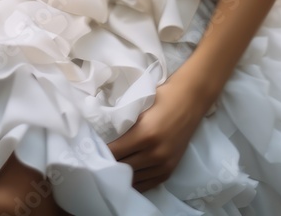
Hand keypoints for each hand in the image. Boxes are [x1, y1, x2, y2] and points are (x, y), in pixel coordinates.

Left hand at [106, 67, 211, 193]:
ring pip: (134, 179)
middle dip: (109, 164)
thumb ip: (124, 123)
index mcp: (145, 134)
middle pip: (123, 167)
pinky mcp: (170, 169)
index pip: (114, 152)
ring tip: (109, 169)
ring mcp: (164, 164)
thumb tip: (102, 134)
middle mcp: (155, 153)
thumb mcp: (139, 106)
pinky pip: (147, 183)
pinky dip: (135, 181)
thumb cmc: (163, 96)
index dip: (101, 152)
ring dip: (121, 174)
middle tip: (96, 160)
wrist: (191, 99)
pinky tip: (126, 176)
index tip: (90, 150)